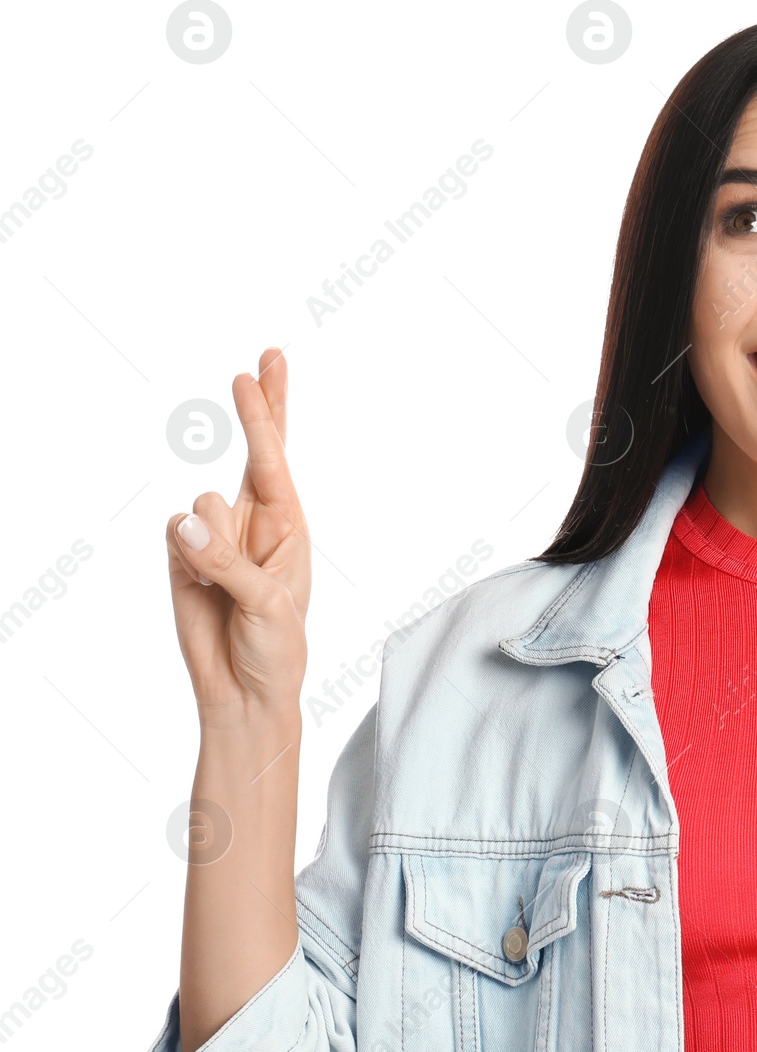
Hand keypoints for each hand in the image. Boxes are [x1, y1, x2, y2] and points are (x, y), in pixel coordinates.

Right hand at [165, 348, 310, 724]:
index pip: (276, 460)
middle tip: (263, 362)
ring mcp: (217, 536)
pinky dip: (181, 555)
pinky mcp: (183, 554)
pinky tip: (198, 585)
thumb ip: (227, 562)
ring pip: (200, 504)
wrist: (244, 690)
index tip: (260, 370)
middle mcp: (254, 523)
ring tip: (225, 586)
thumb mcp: (267, 605)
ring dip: (209, 541)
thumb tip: (186, 521)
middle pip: (252, 453)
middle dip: (259, 409)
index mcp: (289, 528)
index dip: (267, 414)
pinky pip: (173, 532)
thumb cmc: (276, 648)